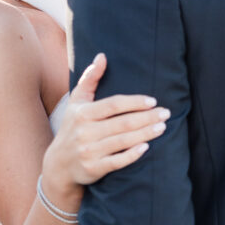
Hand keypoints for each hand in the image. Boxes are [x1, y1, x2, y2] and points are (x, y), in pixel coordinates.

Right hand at [42, 53, 169, 194]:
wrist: (59, 164)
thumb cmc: (73, 126)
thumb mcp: (76, 102)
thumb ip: (90, 78)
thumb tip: (102, 56)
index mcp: (82, 113)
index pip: (113, 104)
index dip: (135, 102)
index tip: (153, 101)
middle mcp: (85, 132)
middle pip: (122, 123)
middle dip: (147, 118)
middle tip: (166, 113)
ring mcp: (89, 151)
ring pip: (123, 141)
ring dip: (145, 133)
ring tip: (162, 127)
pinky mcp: (93, 168)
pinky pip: (116, 162)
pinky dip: (132, 155)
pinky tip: (146, 147)